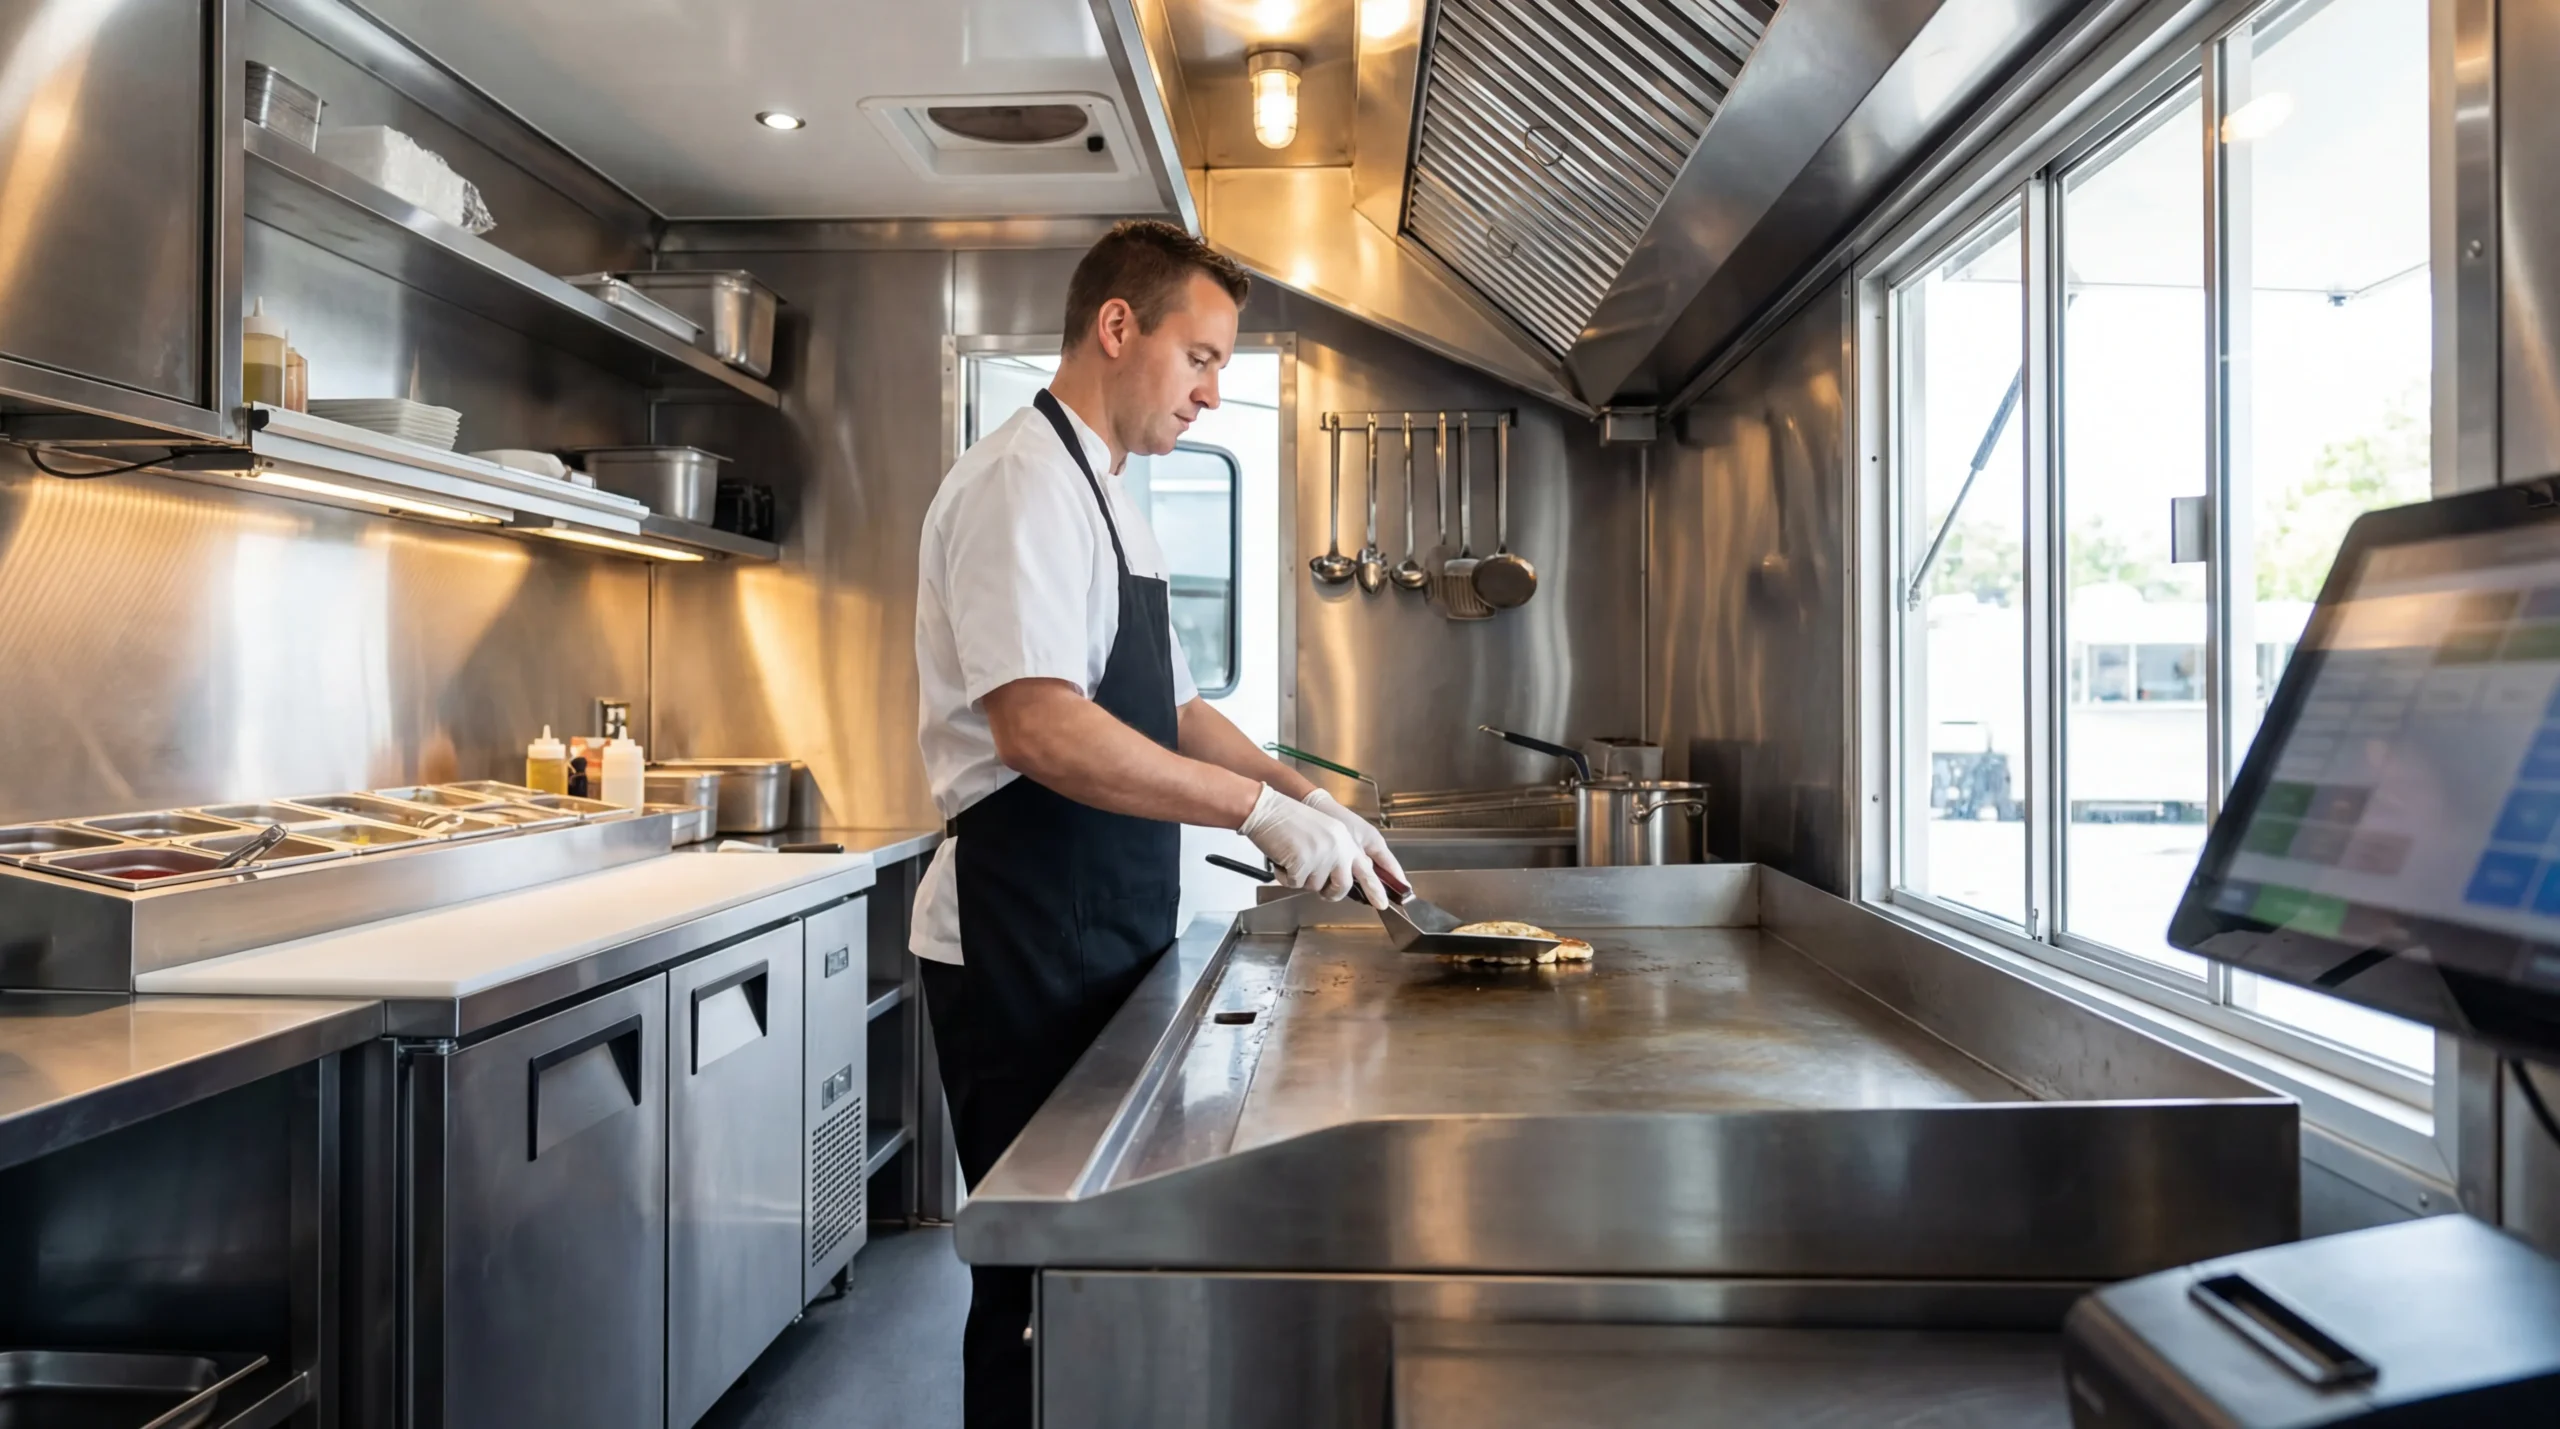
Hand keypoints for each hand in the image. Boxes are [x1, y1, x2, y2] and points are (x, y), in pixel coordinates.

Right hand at [1237, 784, 1369, 898]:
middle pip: (1343, 886)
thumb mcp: (1325, 832)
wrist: (1267, 809)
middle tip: (1323, 892)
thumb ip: (1338, 853)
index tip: (1383, 904)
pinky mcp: (1303, 863)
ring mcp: (1322, 856)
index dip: (1376, 889)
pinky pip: (1295, 884)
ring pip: (1315, 887)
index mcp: (1345, 840)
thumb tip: (1342, 879)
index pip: (1367, 869)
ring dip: (1302, 878)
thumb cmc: (1289, 821)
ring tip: (1293, 857)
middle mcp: (1338, 847)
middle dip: (1332, 894)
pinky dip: (1285, 876)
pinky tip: (1282, 858)